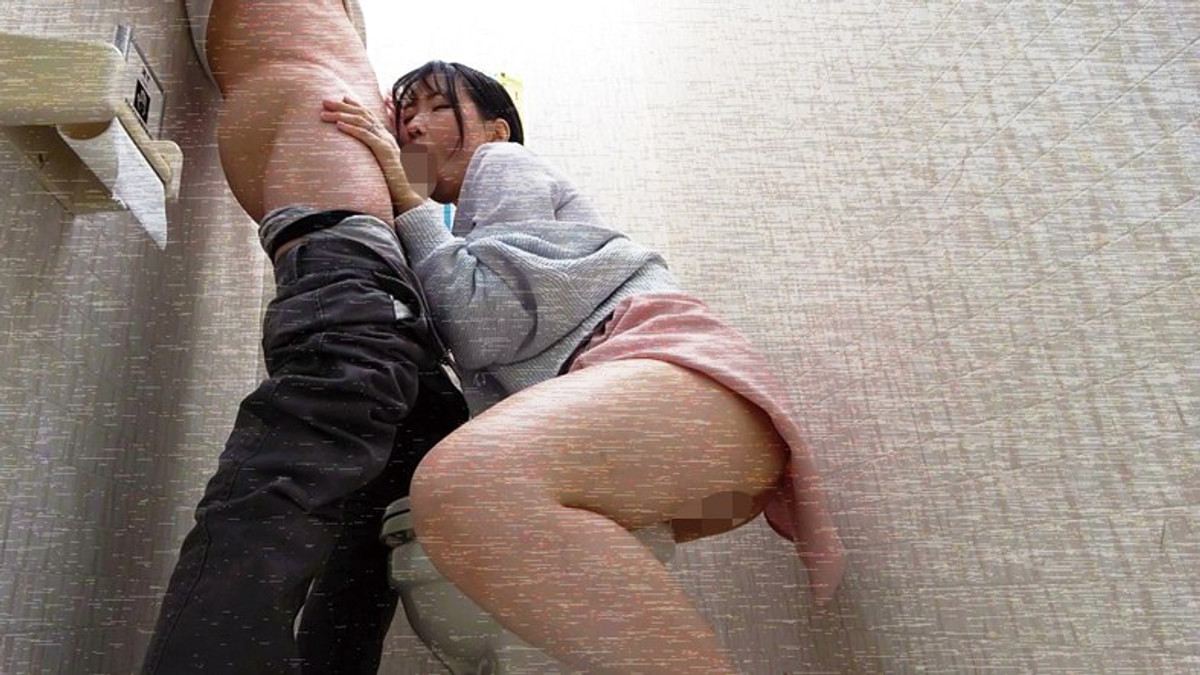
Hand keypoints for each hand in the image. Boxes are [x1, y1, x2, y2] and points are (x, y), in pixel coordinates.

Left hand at [321, 96, 425, 213]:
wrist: (409, 196)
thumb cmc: (394, 185)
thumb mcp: (380, 167)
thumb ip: (372, 158)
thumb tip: (357, 159)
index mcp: (386, 139)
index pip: (369, 116)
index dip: (355, 105)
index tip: (342, 97)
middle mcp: (386, 137)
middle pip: (363, 115)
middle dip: (342, 106)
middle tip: (324, 101)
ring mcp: (386, 143)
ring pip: (361, 122)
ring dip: (341, 116)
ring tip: (324, 113)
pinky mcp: (385, 152)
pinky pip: (366, 136)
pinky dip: (352, 129)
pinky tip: (339, 126)